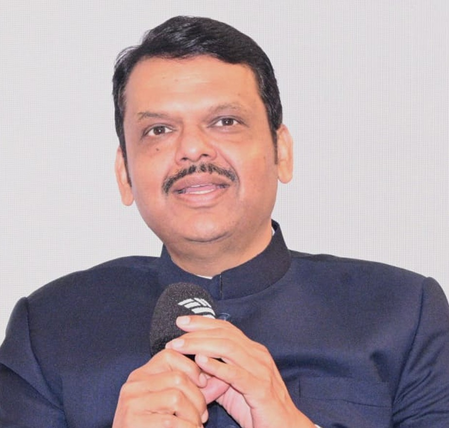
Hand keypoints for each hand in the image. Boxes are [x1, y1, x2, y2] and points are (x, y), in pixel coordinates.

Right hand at [112, 349, 207, 427]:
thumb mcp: (177, 405)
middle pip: (177, 377)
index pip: (170, 354)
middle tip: (202, 416)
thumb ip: (198, 391)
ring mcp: (130, 403)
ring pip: (176, 396)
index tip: (204, 383)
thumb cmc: (158, 427)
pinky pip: (170, 421)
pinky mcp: (131, 421)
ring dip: (193, 415)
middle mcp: (133, 384)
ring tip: (195, 426)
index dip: (192, 366)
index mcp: (142, 375)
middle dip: (198, 398)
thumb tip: (225, 378)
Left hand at [166, 316, 315, 427]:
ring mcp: (261, 370)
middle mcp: (257, 355)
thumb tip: (194, 363)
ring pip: (229, 349)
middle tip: (176, 334)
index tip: (181, 321)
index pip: (226, 329)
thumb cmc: (256, 407)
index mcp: (252, 351)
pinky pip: (236, 374)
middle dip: (198, 331)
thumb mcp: (233, 387)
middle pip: (225, 335)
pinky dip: (217, 366)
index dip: (203, 323)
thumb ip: (217, 373)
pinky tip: (200, 361)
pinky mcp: (260, 389)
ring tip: (180, 346)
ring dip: (200, 345)